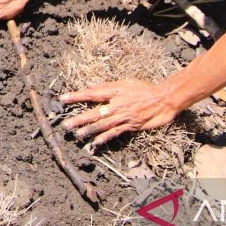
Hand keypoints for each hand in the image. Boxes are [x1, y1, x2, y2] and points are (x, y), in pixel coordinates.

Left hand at [61, 80, 180, 145]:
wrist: (163, 100)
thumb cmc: (144, 89)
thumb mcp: (125, 83)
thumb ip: (106, 86)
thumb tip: (89, 86)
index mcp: (114, 91)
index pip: (91, 94)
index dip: (76, 96)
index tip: (62, 99)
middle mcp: (116, 104)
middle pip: (94, 112)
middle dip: (79, 119)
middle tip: (65, 124)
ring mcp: (123, 116)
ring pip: (102, 124)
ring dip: (88, 130)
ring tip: (76, 135)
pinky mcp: (130, 126)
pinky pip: (114, 133)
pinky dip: (104, 138)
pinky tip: (94, 142)